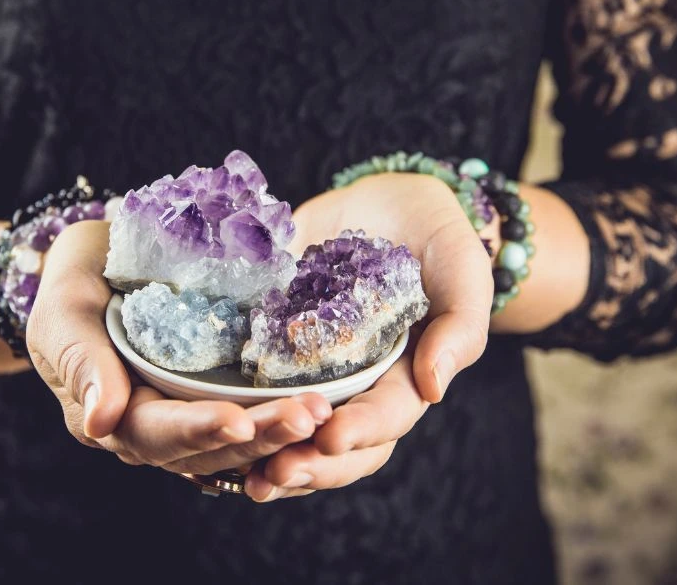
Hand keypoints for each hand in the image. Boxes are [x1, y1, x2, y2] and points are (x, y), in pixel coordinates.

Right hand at [25, 220, 333, 475]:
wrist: (103, 259)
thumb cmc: (75, 281)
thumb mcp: (65, 310)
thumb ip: (79, 361)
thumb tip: (100, 423)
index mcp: (111, 416)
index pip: (156, 434)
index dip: (198, 429)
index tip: (239, 419)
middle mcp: (152, 427)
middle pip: (209, 447)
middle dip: (260, 435)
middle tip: (310, 416)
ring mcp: (188, 415)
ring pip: (238, 441)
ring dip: (282, 431)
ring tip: (324, 413)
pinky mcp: (217, 397)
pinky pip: (253, 420)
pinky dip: (284, 420)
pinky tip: (325, 411)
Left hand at [245, 173, 491, 500]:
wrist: (390, 202)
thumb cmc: (439, 239)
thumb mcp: (462, 273)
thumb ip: (459, 328)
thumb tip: (435, 388)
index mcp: (405, 377)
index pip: (386, 416)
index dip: (362, 430)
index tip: (332, 437)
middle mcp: (357, 383)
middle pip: (338, 443)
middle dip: (309, 463)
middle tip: (274, 474)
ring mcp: (313, 366)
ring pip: (297, 428)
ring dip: (271, 454)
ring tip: (245, 475)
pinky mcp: (275, 338)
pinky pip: (257, 382)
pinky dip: (238, 410)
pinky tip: (213, 427)